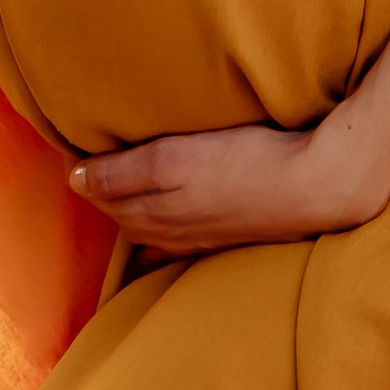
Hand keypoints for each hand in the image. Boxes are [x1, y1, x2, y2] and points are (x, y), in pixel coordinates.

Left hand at [67, 112, 389, 251]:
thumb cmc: (245, 164)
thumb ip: (122, 172)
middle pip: (122, 213)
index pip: (103, 193)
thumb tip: (76, 180)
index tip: (73, 148)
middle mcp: (172, 228)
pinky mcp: (227, 235)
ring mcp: (201, 235)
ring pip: (148, 227)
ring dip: (127, 210)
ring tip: (115, 189)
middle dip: (101, 192)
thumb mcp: (173, 160)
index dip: (86, 170)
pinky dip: (157, 237)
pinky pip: (177, 242)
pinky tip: (156, 239)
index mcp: (153, 207)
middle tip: (88, 164)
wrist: (316, 186)